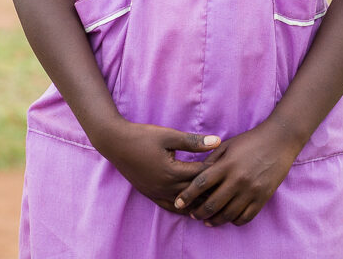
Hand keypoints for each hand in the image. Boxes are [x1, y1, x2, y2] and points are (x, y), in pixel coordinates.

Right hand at [96, 120, 220, 212]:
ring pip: (182, 204)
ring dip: (196, 201)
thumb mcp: (169, 135)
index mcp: (171, 172)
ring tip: (212, 198)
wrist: (116, 142)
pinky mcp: (150, 194)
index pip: (200, 176)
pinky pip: (169, 206)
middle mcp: (164, 187)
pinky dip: (182, 206)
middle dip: (209, 189)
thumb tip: (217, 141)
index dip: (214, 172)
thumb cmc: (143, 136)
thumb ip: (193, 141)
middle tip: (225, 184)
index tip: (227, 167)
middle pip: (193, 193)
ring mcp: (156, 193)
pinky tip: (190, 205)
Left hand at [173, 119, 302, 226]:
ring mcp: (251, 190)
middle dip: (199, 212)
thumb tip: (197, 175)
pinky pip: (245, 217)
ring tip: (207, 221)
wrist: (279, 141)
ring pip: (228, 214)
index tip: (178, 202)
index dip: (187, 195)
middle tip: (192, 215)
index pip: (201, 184)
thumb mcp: (228, 144)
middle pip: (212, 203)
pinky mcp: (262, 198)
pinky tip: (228, 218)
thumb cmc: (250, 140)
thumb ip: (212, 159)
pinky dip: (234, 221)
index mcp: (227, 164)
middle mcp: (238, 179)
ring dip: (214, 220)